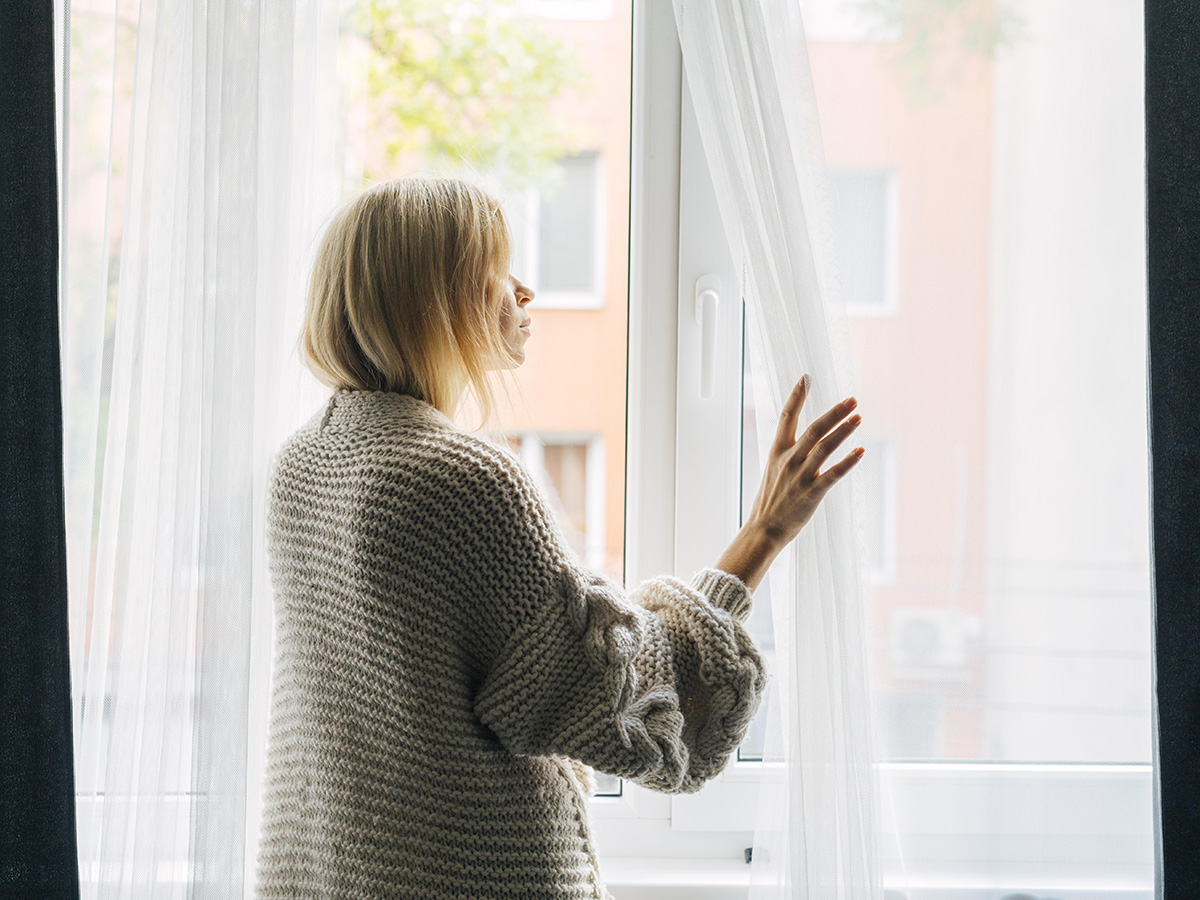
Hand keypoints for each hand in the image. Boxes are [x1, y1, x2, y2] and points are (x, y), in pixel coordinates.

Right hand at [746, 375, 863, 547]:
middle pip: (814, 428)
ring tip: (859, 417)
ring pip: (825, 446)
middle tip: (852, 399)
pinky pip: (833, 473)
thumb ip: (787, 454)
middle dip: (834, 412)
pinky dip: (848, 461)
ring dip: (844, 430)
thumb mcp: (773, 471)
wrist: (763, 530)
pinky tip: (861, 451)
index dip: (797, 396)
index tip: (806, 378)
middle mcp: (789, 459)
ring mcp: (801, 475)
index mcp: (777, 451)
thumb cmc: (770, 502)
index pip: (787, 417)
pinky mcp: (812, 492)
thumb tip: (800, 442)